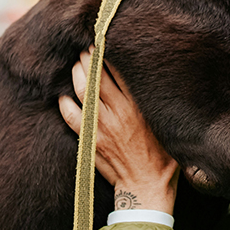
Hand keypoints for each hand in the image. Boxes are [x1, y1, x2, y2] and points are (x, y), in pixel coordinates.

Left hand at [59, 50, 177, 214]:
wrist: (147, 188)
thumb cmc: (163, 158)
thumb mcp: (166, 125)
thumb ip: (154, 104)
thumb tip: (151, 80)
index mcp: (139, 107)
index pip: (120, 71)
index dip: (109, 54)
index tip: (104, 41)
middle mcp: (119, 113)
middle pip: (97, 75)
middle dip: (89, 58)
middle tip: (86, 49)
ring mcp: (102, 126)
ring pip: (83, 90)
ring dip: (77, 73)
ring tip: (77, 64)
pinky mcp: (90, 140)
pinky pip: (71, 116)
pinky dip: (65, 103)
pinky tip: (64, 95)